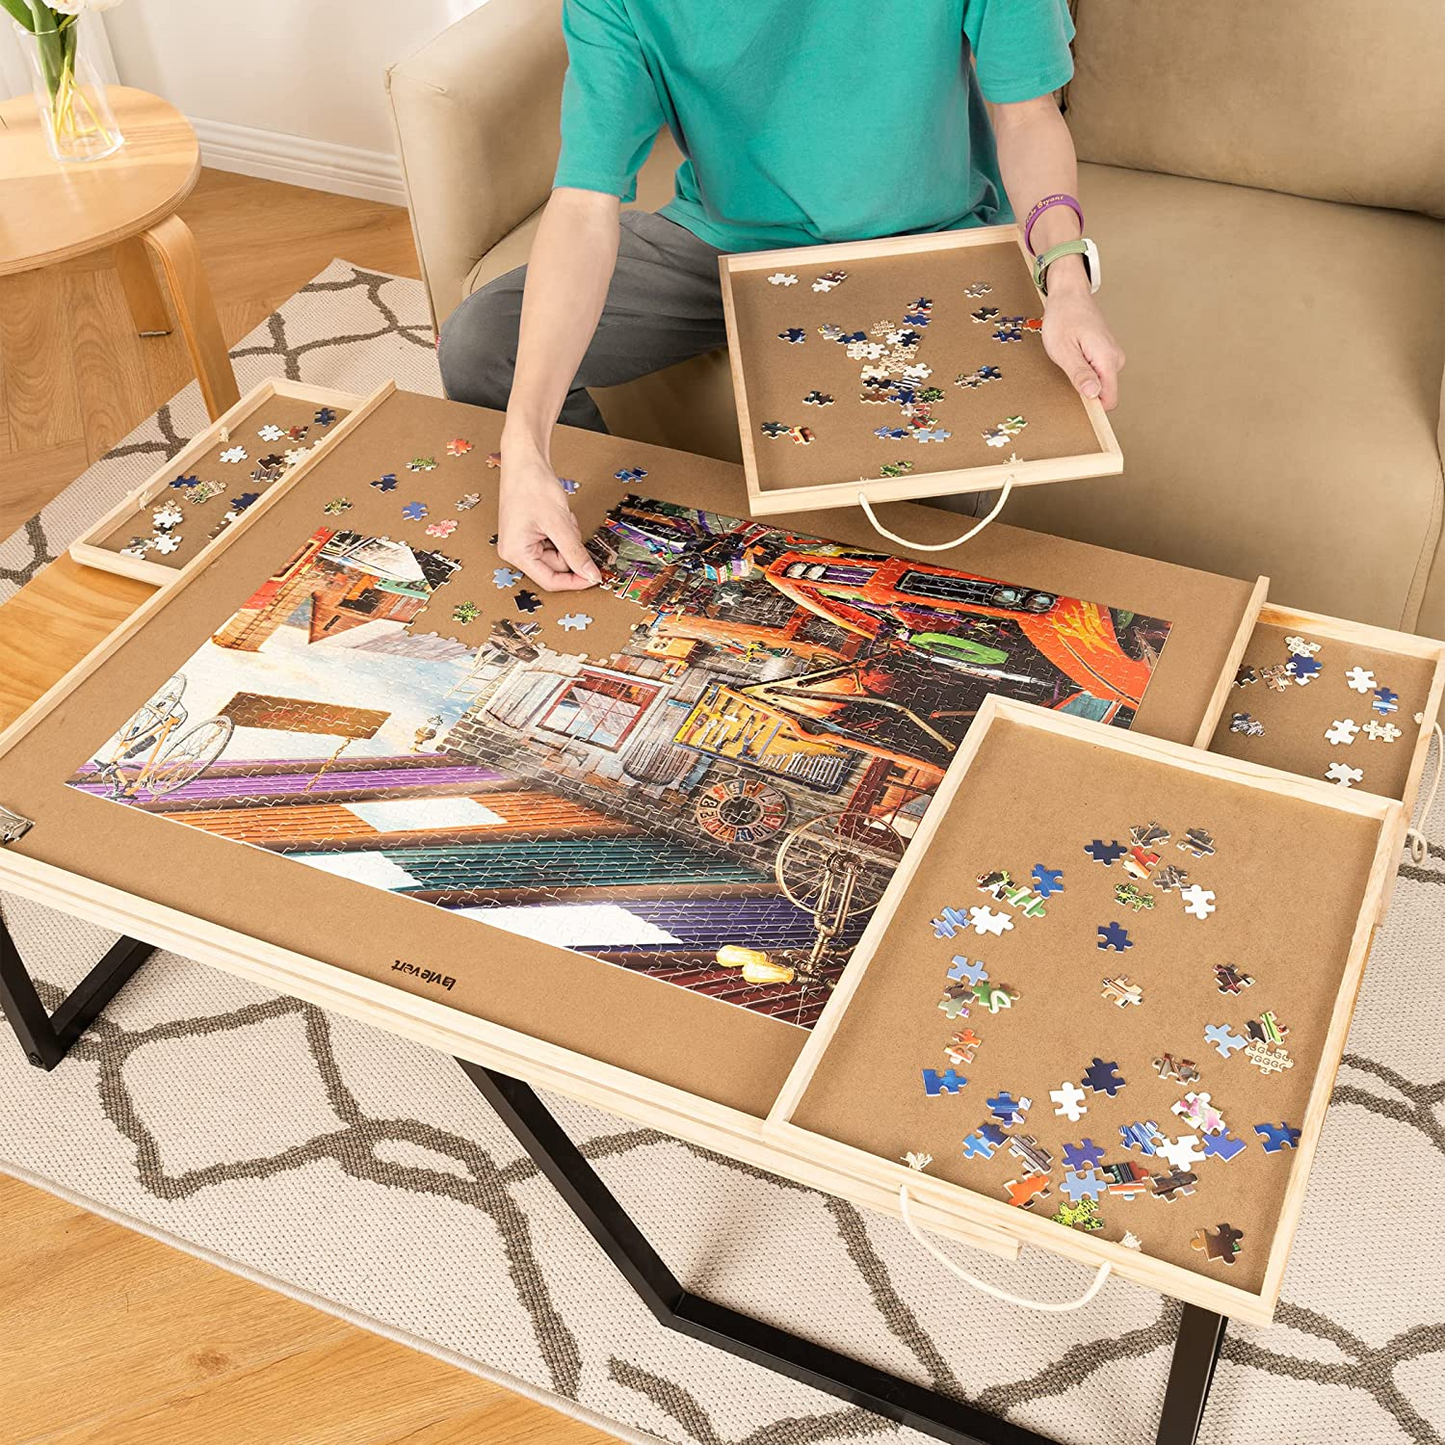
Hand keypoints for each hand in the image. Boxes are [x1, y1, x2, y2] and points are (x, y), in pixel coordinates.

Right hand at [497, 442, 601, 591]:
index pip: (550, 580)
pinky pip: (555, 542)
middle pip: (556, 566)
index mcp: (516, 553)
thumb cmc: (532, 486)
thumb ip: (575, 553)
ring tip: (563, 517)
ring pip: (559, 553)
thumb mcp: (559, 524)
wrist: (525, 460)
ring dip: (568, 538)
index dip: (575, 581)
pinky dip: (564, 531)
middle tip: (572, 528)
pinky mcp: (530, 533)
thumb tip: (590, 575)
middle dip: (571, 548)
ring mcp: (523, 542)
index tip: (595, 578)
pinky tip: (559, 515)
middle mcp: (516, 551)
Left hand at [1041, 278, 1124, 410]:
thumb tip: (1093, 395)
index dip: (1093, 407)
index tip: (1076, 404)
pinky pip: (1098, 372)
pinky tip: (1073, 355)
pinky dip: (1084, 370)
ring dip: (1083, 379)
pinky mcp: (1107, 352)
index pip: (1110, 400)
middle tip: (1066, 370)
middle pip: (1104, 393)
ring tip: (1069, 359)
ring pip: (1100, 383)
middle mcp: (1116, 358)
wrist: (1069, 293)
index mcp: (1107, 359)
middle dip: (1084, 390)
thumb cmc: (1064, 317)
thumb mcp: (1064, 350)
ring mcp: (1113, 355)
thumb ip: (1080, 374)